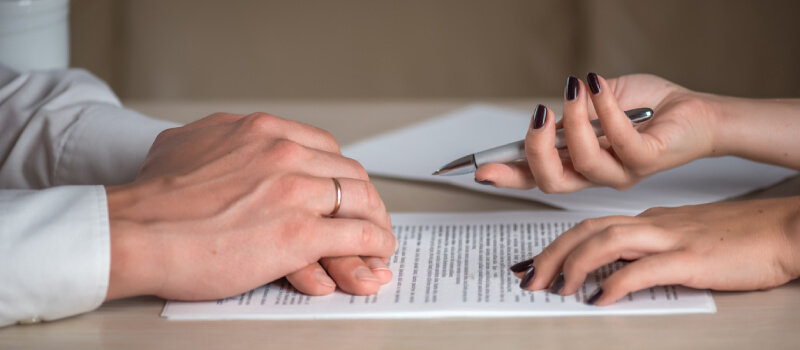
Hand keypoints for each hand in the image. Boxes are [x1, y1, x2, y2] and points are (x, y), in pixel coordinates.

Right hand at [104, 112, 396, 300]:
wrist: (133, 231)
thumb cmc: (152, 199)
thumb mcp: (186, 144)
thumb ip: (218, 140)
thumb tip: (225, 145)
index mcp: (263, 131)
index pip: (325, 147)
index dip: (339, 174)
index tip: (342, 191)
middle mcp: (285, 153)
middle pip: (349, 172)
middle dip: (364, 199)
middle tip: (368, 218)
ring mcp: (295, 192)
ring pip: (361, 201)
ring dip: (377, 222)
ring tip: (380, 239)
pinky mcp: (299, 233)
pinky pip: (357, 235)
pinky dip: (375, 244)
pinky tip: (376, 254)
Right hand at [475, 73, 719, 191]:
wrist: (693, 111)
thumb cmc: (647, 108)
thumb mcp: (596, 105)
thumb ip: (570, 114)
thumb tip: (546, 116)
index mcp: (579, 164)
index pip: (536, 177)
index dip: (507, 176)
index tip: (482, 171)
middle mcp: (596, 175)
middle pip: (551, 181)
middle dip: (535, 150)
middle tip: (538, 117)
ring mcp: (621, 172)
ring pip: (583, 161)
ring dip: (574, 120)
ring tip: (576, 89)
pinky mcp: (647, 160)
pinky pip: (619, 140)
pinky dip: (604, 109)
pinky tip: (598, 87)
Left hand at [512, 197, 799, 304]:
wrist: (785, 230)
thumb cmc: (741, 238)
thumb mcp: (685, 239)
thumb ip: (651, 250)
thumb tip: (618, 272)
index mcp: (651, 220)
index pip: (591, 226)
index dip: (556, 244)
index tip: (534, 263)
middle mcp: (654, 224)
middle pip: (589, 230)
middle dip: (552, 253)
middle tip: (528, 277)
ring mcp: (673, 239)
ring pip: (609, 241)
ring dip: (575, 264)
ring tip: (557, 287)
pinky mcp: (693, 258)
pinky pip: (645, 269)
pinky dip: (617, 283)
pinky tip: (601, 299)